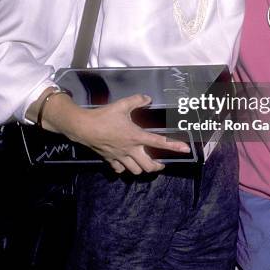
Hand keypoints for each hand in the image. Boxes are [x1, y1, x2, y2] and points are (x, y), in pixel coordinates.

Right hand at [37, 92, 190, 174]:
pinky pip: (120, 169)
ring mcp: (120, 156)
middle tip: (161, 163)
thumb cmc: (104, 116)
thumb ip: (137, 100)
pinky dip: (124, 168)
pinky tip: (125, 163)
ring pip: (135, 170)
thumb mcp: (122, 105)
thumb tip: (148, 98)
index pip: (159, 142)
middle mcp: (130, 149)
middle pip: (148, 166)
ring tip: (145, 164)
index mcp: (136, 136)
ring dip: (142, 168)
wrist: (84, 127)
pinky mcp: (110, 159)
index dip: (174, 146)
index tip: (185, 150)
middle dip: (157, 166)